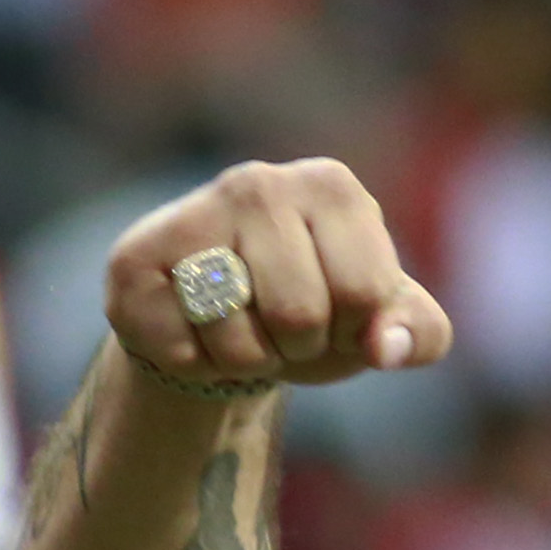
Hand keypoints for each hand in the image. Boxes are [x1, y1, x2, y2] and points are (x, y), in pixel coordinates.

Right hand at [106, 159, 452, 392]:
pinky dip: (194, 364)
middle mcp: (258, 184)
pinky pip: (181, 352)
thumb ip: (417, 333)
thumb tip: (386, 348)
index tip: (338, 313)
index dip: (355, 329)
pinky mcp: (134, 261)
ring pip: (236, 340)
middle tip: (282, 327)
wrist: (220, 322)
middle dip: (298, 347)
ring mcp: (191, 216)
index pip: (365, 294)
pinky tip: (192, 331)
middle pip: (300, 317)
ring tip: (238, 328)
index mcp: (332, 187)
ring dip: (246, 359)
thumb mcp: (383, 320)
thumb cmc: (317, 310)